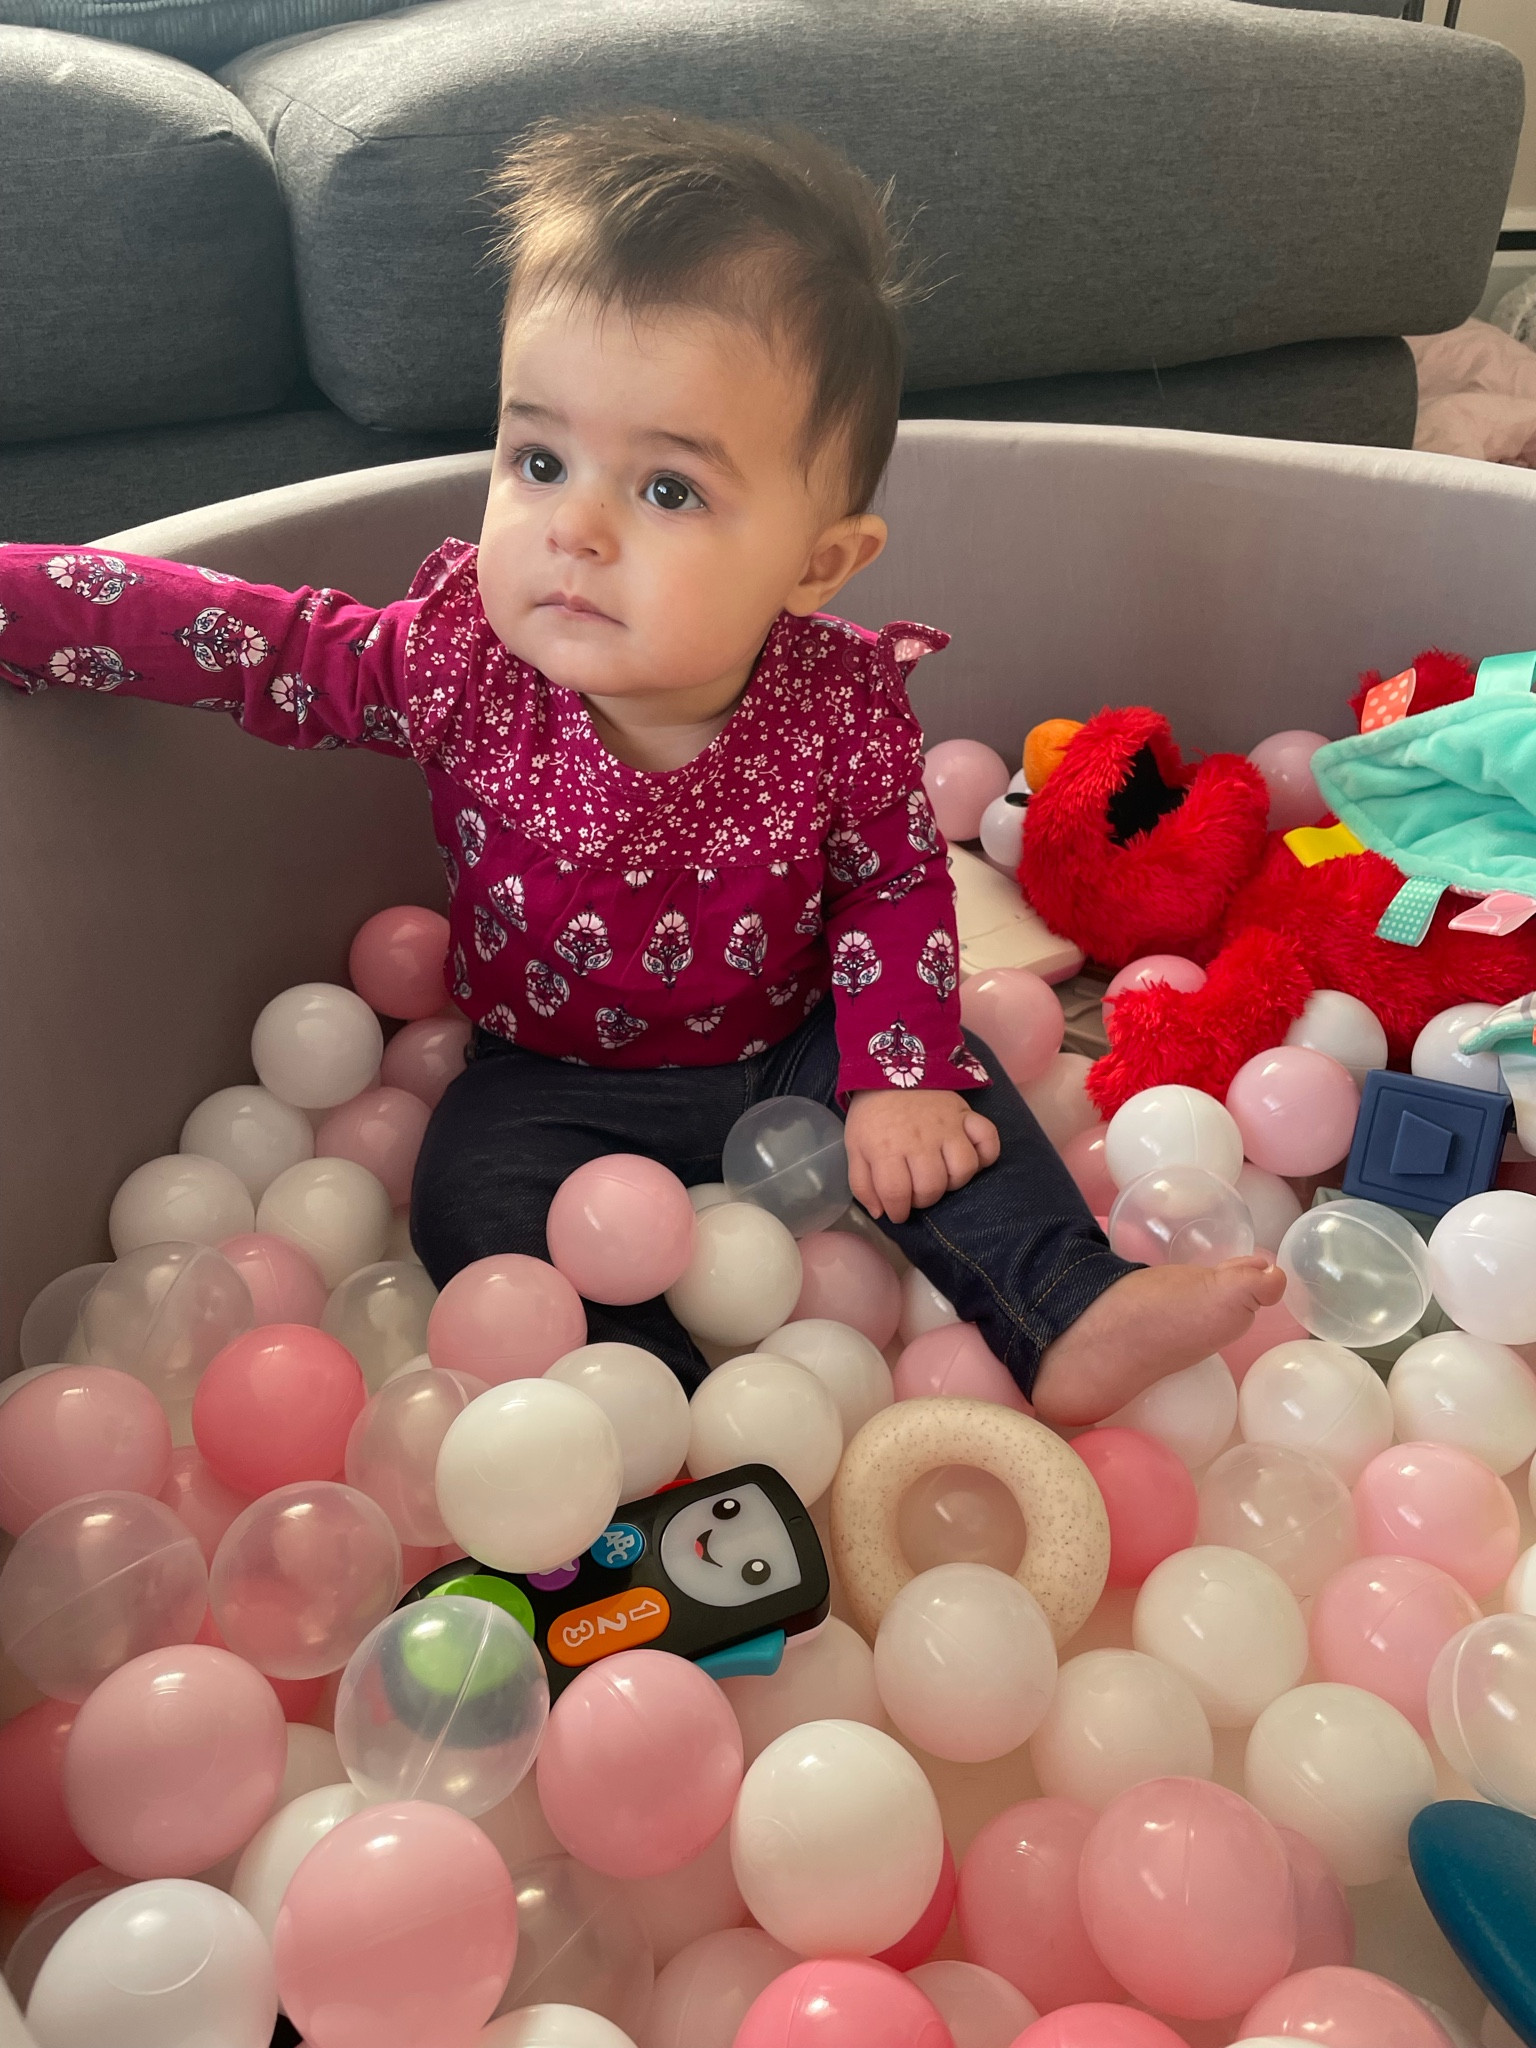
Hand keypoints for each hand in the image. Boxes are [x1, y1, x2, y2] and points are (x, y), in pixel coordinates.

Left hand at [844, 1088, 1000, 1224]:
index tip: (898, 1212)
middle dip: (923, 1199)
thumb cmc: (872, 1115)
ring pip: (963, 1169)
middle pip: (932, 1187)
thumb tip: (881, 1214)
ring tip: (941, 1175)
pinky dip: (986, 1154)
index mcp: (886, 1149)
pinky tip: (973, 1158)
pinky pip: (988, 1139)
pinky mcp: (966, 1115)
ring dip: (954, 1181)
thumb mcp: (855, 1147)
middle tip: (916, 1191)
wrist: (892, 1069)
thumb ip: (862, 1184)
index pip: (897, 1194)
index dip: (898, 1211)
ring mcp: (947, 1127)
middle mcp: (919, 1141)